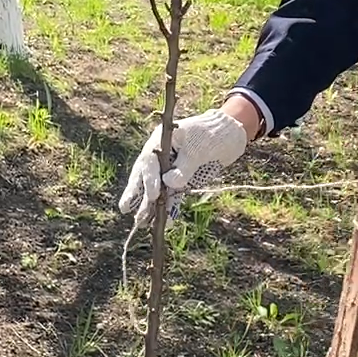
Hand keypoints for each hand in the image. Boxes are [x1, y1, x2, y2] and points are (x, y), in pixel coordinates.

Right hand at [117, 108, 249, 226]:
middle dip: (137, 193)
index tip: (153, 195)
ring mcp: (171, 168)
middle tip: (126, 208)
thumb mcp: (199, 149)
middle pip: (145, 175)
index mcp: (162, 141)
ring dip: (150, 204)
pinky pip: (173, 194)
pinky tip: (164, 221)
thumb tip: (169, 184)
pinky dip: (170, 206)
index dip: (149, 179)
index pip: (149, 161)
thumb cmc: (212, 135)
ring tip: (141, 221)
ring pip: (157, 187)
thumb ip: (184, 167)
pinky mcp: (183, 178)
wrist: (231, 135)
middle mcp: (162, 155)